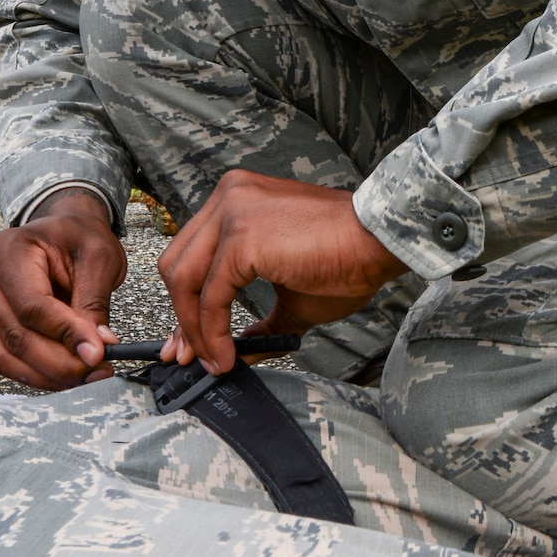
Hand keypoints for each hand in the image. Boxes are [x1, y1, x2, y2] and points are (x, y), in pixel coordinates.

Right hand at [0, 188, 124, 389]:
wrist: (62, 232)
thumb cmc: (78, 238)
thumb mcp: (99, 259)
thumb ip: (94, 304)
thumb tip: (94, 349)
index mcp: (7, 250)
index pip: (32, 306)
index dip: (65, 335)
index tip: (98, 354)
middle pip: (16, 336)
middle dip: (60, 362)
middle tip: (97, 371)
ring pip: (5, 355)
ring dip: (47, 375)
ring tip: (85, 377)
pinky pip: (2, 358)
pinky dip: (34, 373)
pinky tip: (63, 375)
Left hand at [158, 172, 406, 374]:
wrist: (379, 242)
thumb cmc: (347, 258)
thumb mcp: (292, 293)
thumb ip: (261, 319)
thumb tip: (238, 351)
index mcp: (237, 198)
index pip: (192, 253)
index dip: (186, 302)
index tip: (191, 340)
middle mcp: (228, 196)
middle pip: (177, 265)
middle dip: (180, 318)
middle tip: (191, 356)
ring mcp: (232, 213)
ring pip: (184, 280)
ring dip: (194, 330)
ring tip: (214, 360)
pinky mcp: (241, 238)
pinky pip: (211, 295)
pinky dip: (212, 331)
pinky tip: (227, 354)